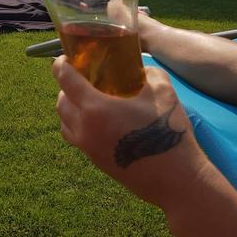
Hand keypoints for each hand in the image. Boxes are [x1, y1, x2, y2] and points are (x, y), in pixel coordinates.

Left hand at [53, 57, 206, 206]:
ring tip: (86, 99)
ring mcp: (88, 147)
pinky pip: (75, 138)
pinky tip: (97, 121)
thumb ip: (150, 73)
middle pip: (61, 102)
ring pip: (64, 122)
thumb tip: (142, 69)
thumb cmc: (167, 132)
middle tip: (81, 78)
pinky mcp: (95, 161)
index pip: (65, 80)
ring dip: (69, 107)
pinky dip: (76, 125)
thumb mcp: (163, 92)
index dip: (61, 64)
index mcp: (95, 108)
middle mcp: (84, 128)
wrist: (175, 179)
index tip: (65, 57)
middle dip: (65, 86)